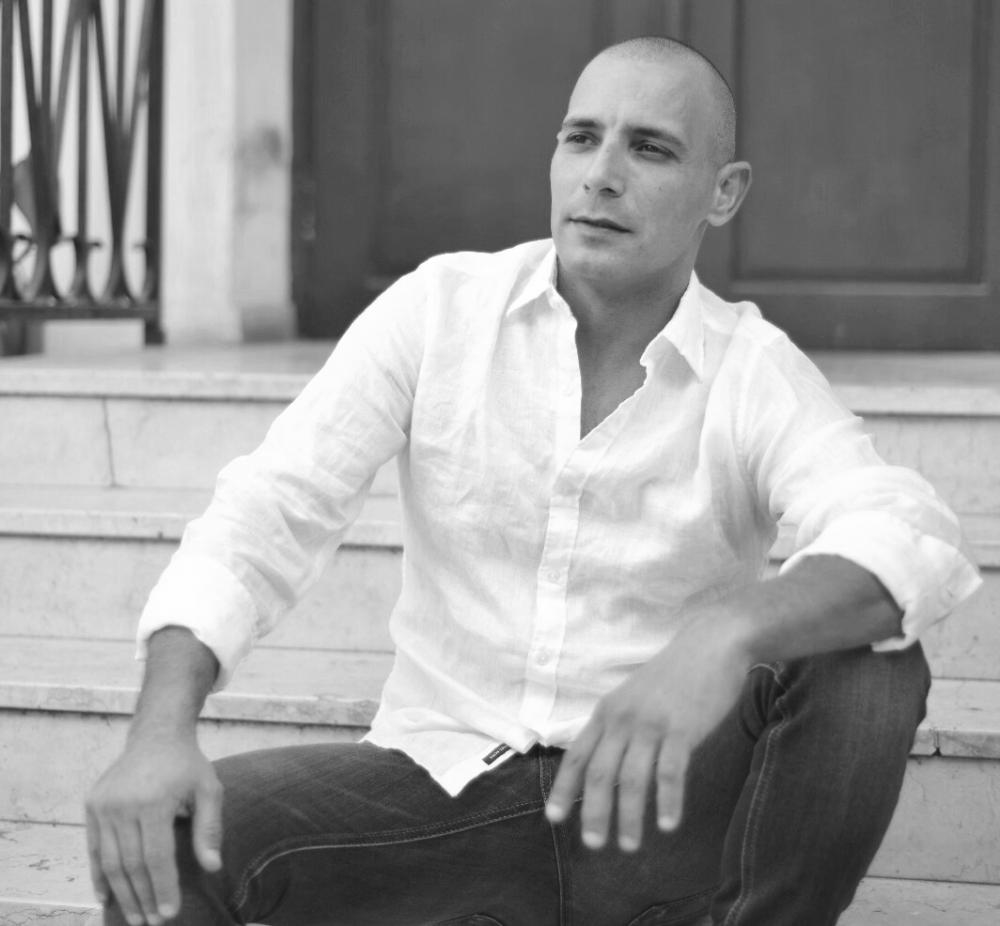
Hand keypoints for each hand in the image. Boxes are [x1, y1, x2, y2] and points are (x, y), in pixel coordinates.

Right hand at [85, 738, 222, 924]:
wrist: (156, 735)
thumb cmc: (187, 765)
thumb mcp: (208, 790)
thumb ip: (209, 829)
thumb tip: (212, 867)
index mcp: (154, 801)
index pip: (157, 857)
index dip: (163, 888)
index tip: (170, 914)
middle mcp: (123, 805)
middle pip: (131, 864)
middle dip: (143, 898)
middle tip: (152, 924)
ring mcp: (103, 805)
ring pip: (110, 861)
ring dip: (122, 894)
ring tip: (135, 917)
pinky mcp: (92, 806)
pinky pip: (94, 848)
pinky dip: (99, 875)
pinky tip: (107, 897)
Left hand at [545, 613, 750, 850]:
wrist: (710, 645)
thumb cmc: (673, 676)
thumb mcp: (634, 697)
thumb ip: (620, 728)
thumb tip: (606, 767)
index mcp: (607, 711)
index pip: (578, 755)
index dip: (564, 788)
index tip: (553, 818)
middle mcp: (623, 718)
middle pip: (601, 773)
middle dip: (594, 812)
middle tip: (593, 845)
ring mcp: (651, 723)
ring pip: (632, 779)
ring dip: (629, 817)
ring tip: (628, 846)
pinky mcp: (681, 728)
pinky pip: (670, 772)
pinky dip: (667, 801)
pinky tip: (667, 825)